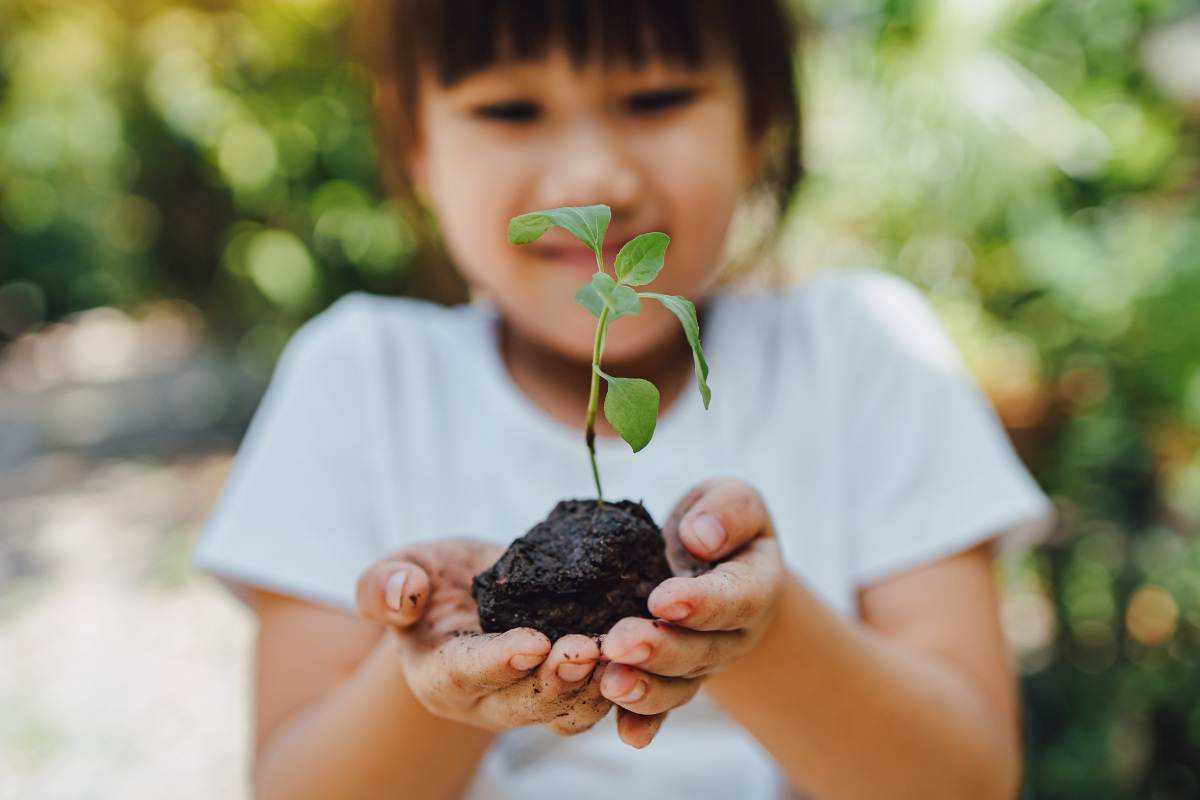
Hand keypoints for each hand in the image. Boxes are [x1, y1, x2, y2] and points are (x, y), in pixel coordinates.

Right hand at [357, 540, 612, 735]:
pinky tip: (644, 655)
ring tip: (623, 655)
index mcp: (438, 674)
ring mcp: (528, 703)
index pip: (466, 673)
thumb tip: (401, 594)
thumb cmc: (430, 582)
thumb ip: (383, 584)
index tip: (532, 643)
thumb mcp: (399, 569)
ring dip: (596, 688)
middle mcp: (485, 701)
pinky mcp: (566, 694)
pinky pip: (595, 702)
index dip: (498, 662)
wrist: (469, 595)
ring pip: (565, 712)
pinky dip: (621, 685)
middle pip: (522, 703)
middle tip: (587, 649)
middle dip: (556, 681)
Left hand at [599, 478, 784, 746]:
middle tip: (619, 643)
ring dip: (644, 688)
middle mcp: (732, 634)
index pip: (734, 597)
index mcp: (754, 584)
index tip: (662, 599)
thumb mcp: (733, 499)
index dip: (701, 602)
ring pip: (678, 684)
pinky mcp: (672, 680)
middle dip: (660, 649)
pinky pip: (661, 707)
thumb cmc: (718, 525)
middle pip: (701, 650)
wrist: (712, 563)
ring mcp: (702, 663)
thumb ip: (728, 510)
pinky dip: (644, 723)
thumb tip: (701, 537)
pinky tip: (626, 735)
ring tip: (610, 682)